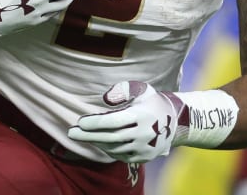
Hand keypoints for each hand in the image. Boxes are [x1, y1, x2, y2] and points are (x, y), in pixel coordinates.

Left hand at [68, 81, 185, 162]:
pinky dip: (108, 149)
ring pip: (114, 147)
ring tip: (84, 135)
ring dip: (96, 142)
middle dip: (88, 135)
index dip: (95, 122)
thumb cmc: (151, 102)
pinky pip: (121, 155)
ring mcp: (144, 147)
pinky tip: (99, 142)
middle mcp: (144, 133)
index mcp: (142, 115)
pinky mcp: (144, 157)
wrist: (175, 122)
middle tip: (71, 133)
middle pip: (110, 137)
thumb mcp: (142, 89)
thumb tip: (106, 99)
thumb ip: (123, 89)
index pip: (113, 121)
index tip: (80, 122)